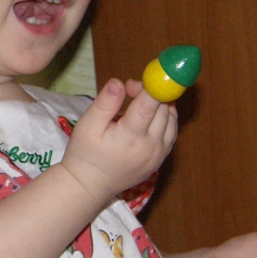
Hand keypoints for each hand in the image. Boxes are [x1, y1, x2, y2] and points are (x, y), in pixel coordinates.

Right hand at [61, 78, 177, 201]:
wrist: (89, 185)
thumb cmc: (85, 153)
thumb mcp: (88, 125)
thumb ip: (105, 103)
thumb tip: (119, 82)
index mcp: (131, 136)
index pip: (150, 104)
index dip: (152, 85)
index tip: (148, 72)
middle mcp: (151, 146)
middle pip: (163, 109)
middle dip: (152, 92)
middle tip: (130, 89)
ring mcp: (159, 155)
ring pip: (171, 120)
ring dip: (161, 104)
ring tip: (140, 100)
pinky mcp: (160, 160)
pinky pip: (171, 132)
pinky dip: (166, 118)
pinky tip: (152, 114)